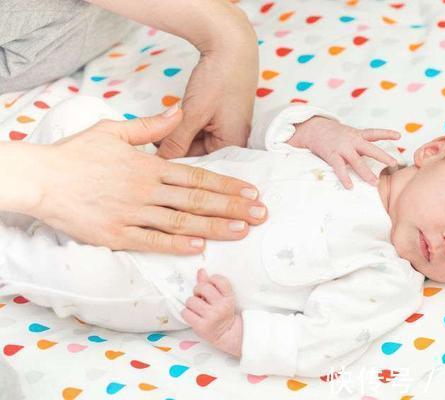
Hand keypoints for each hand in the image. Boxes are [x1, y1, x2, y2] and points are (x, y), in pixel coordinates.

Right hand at [29, 108, 266, 253]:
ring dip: (214, 227)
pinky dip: (176, 245)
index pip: (198, 176)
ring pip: (181, 222)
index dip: (227, 185)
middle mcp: (147, 191)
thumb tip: (177, 111)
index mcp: (149, 167)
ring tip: (242, 230)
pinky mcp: (116, 234)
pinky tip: (199, 247)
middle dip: (233, 207)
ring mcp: (133, 214)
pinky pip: (151, 241)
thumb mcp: (114, 130)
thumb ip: (150, 125)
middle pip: (198, 199)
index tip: (251, 191)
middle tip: (261, 214)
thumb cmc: (77, 154)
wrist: (42, 178)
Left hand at [156, 34, 257, 157]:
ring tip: (165, 129)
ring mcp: (229, 128)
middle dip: (179, 148)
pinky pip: (202, 130)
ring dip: (181, 136)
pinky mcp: (222, 117)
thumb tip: (160, 162)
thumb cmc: (219, 77)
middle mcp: (235, 140)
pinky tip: (176, 119)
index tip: (156, 162)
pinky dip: (188, 126)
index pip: (203, 165)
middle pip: (200, 155)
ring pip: (198, 142)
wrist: (232, 44)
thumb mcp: (194, 112)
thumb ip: (177, 140)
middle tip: (153, 143)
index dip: (179, 163)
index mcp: (233, 144)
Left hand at [182, 269, 242, 356]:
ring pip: (191, 300)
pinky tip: (193, 315)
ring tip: (196, 307)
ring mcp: (212, 317)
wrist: (225, 333)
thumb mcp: (221, 297)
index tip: (210, 284)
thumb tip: (201, 271)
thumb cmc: (222, 312)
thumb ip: (210, 284)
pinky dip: (186, 312)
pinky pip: (186, 312)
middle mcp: (221, 307)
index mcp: (228, 298)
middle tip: (199, 296)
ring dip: (191, 303)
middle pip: (203, 287)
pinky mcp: (202, 326)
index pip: (220, 280)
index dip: (212, 279)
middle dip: (197, 290)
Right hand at [288, 116, 400, 188]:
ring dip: (366, 173)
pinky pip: (339, 168)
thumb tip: (371, 155)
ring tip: (375, 183)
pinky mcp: (331, 155)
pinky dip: (345, 178)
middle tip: (394, 164)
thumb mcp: (348, 134)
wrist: (313, 128)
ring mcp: (342, 148)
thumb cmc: (333, 134)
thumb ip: (359, 143)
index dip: (387, 133)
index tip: (399, 136)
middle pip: (370, 148)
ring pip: (357, 161)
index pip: (374, 133)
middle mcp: (352, 140)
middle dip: (383, 156)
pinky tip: (350, 186)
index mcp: (357, 134)